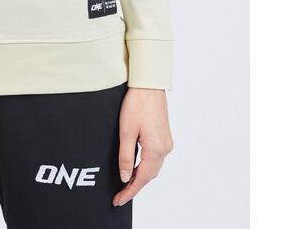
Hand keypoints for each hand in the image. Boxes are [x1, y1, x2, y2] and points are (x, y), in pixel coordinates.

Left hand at [113, 87, 172, 206]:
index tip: (118, 200)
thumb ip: (126, 156)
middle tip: (119, 195)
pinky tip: (136, 167)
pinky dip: (145, 166)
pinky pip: (155, 158)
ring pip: (153, 167)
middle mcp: (165, 148)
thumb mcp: (126, 131)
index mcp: (156, 149)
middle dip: (135, 186)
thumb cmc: (136, 103)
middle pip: (149, 175)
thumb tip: (125, 177)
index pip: (142, 178)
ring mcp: (166, 142)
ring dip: (140, 177)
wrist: (148, 85)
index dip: (130, 191)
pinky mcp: (164, 136)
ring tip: (125, 184)